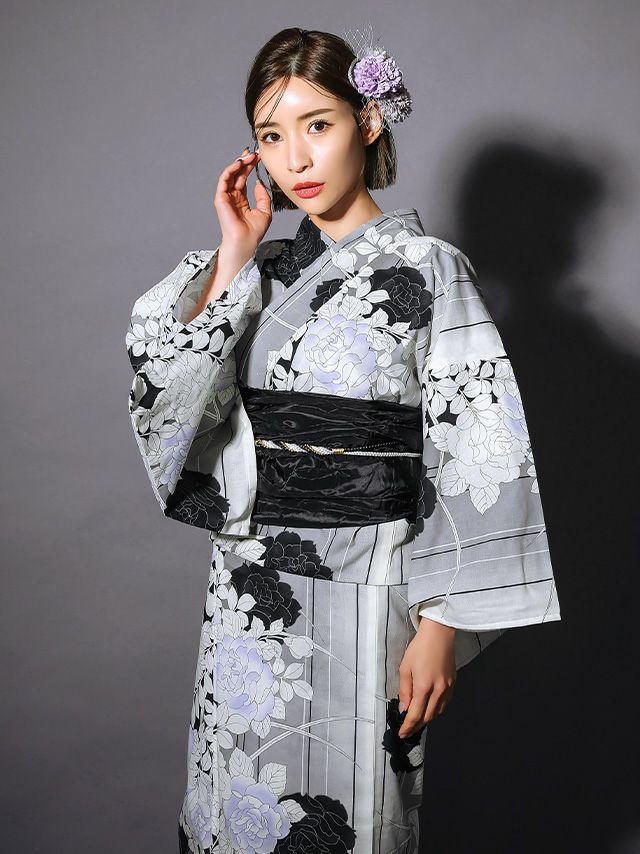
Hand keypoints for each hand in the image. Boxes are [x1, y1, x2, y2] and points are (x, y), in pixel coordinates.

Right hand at [213, 147, 272, 262]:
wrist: (245, 242)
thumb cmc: (253, 232)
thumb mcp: (265, 211)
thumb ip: (263, 197)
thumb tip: (259, 183)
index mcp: (241, 200)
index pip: (244, 179)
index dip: (250, 167)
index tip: (258, 158)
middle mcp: (232, 197)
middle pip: (237, 174)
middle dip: (245, 162)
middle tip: (254, 153)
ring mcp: (225, 197)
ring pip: (230, 174)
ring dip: (239, 163)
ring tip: (249, 156)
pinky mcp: (220, 198)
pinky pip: (224, 179)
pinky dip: (231, 169)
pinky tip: (240, 163)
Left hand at [397, 617, 456, 737]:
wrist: (439, 634)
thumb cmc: (420, 647)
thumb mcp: (405, 668)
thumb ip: (404, 691)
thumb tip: (403, 709)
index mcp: (424, 686)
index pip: (415, 715)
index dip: (408, 727)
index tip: (402, 733)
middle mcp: (438, 690)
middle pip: (428, 717)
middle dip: (417, 725)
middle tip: (408, 729)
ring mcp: (448, 687)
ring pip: (438, 712)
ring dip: (427, 719)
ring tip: (417, 720)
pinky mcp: (453, 683)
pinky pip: (445, 703)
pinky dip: (437, 710)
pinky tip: (430, 708)